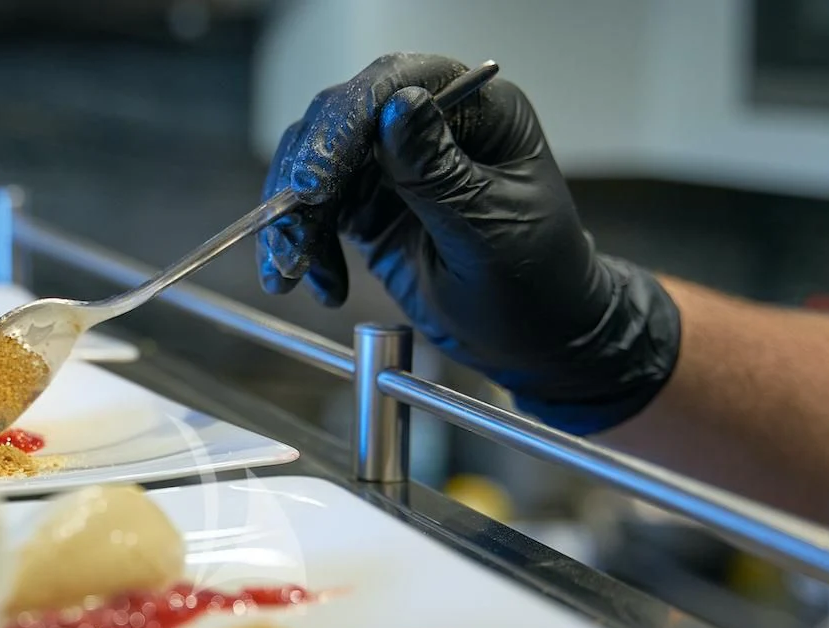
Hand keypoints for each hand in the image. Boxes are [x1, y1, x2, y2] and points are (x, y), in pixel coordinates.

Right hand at [257, 53, 680, 434]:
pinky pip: (317, 209)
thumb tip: (399, 106)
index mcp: (479, 113)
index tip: (317, 179)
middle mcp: (431, 127)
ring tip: (292, 270)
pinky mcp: (370, 206)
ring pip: (318, 162)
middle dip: (308, 175)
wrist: (536, 341)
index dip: (348, 122)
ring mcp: (395, 165)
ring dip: (294, 216)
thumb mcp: (488, 231)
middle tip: (292, 232)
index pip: (400, 84)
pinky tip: (315, 281)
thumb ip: (439, 172)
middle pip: (344, 118)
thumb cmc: (537, 285)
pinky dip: (303, 243)